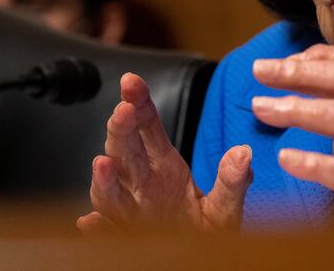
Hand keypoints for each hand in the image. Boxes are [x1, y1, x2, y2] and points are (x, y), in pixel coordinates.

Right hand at [77, 73, 252, 233]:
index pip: (148, 129)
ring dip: (105, 180)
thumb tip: (244, 153)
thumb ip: (233, 181)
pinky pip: (111, 234)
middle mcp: (143, 186)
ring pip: (112, 194)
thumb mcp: (226, 206)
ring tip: (102, 164)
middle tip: (123, 112)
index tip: (131, 81)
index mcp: (164, 167)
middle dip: (122, 132)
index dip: (139, 104)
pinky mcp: (130, 240)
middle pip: (126, 154)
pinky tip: (90, 222)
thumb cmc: (207, 231)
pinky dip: (100, 229)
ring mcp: (134, 214)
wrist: (200, 260)